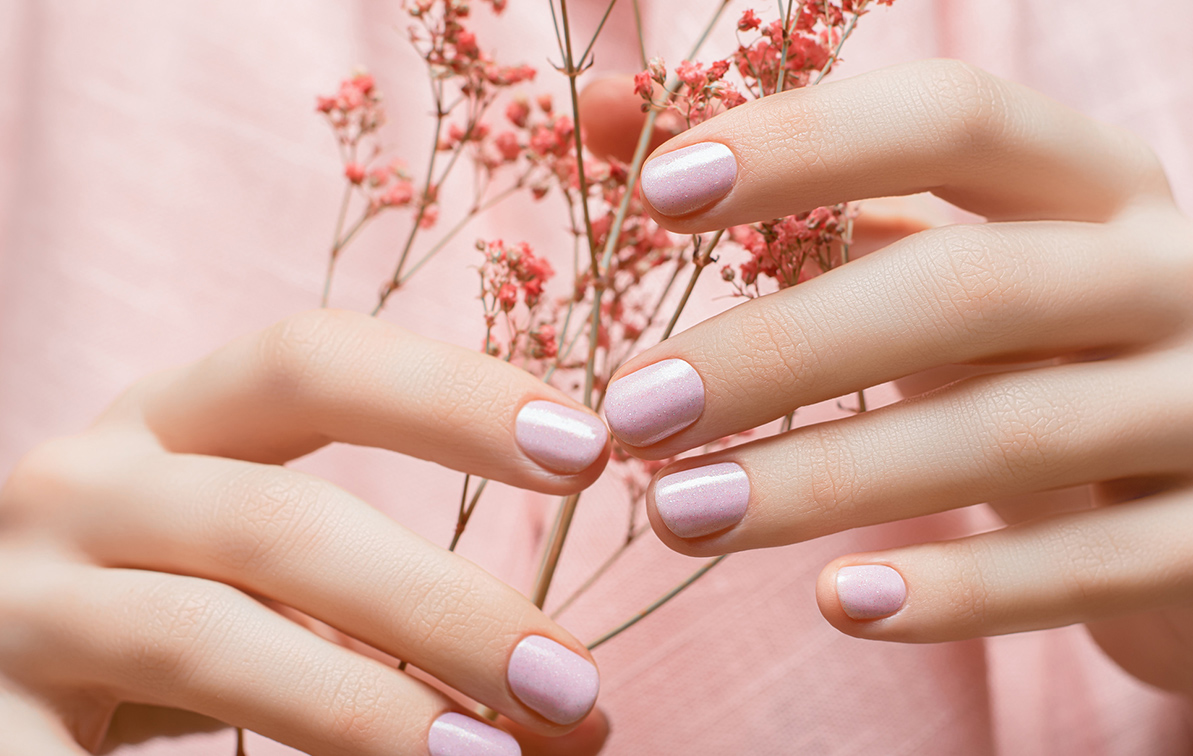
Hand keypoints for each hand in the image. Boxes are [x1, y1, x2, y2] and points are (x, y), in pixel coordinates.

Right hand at [0, 309, 610, 755]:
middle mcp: (81, 486)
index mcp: (167, 422)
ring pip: (212, 636)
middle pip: (281, 518)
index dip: (452, 394)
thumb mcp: (259, 581)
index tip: (589, 448)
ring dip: (372, 706)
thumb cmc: (157, 615)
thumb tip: (570, 715)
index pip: (313, 361)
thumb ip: (385, 619)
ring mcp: (20, 602)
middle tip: (573, 682)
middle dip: (442, 603)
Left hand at [604, 60, 1192, 753]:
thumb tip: (614, 116)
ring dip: (825, 480)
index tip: (658, 193)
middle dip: (780, 349)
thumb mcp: (965, 283)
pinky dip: (954, 591)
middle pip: (967, 285)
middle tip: (633, 413)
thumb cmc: (1066, 380)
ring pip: (1013, 432)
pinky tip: (837, 605)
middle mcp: (1184, 273)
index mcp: (1102, 188)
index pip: (955, 120)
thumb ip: (817, 207)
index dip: (807, 142)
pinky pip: (1090, 565)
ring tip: (681, 516)